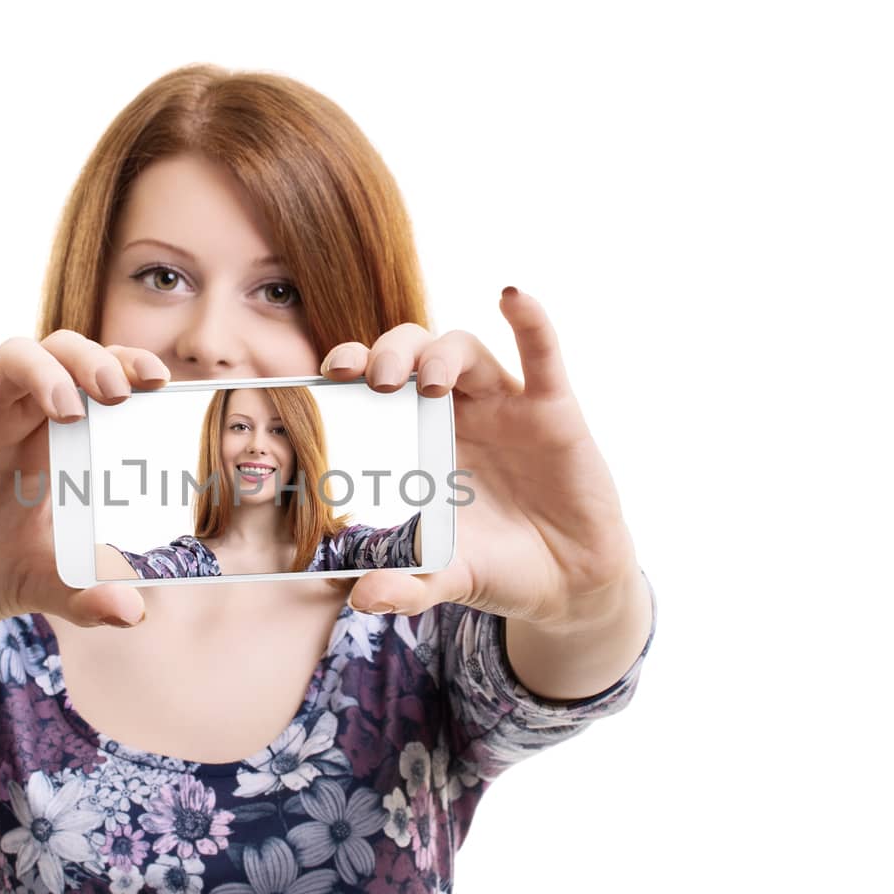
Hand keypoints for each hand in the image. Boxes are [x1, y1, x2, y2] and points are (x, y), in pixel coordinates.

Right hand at [0, 332, 168, 635]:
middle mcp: (18, 418)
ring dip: (45, 369)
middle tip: (120, 392)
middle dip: (94, 361)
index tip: (160, 382)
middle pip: (61, 355)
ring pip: (12, 356)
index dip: (126, 367)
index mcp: (56, 442)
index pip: (97, 381)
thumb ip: (86, 595)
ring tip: (69, 408)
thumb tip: (134, 614)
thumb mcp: (42, 585)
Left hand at [319, 288, 641, 627]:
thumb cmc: (496, 567)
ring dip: (440, 353)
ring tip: (428, 383)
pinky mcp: (551, 412)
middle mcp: (454, 413)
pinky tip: (514, 296)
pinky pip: (542, 355)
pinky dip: (531, 321)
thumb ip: (405, 586)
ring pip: (464, 349)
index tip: (325, 375)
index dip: (349, 369)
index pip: (374, 387)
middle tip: (372, 379)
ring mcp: (503, 407)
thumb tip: (361, 597)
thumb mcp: (446, 579)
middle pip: (412, 353)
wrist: (568, 584)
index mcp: (416, 440)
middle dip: (387, 352)